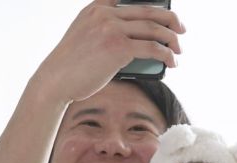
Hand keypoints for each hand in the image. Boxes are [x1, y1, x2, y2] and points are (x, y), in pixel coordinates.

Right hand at [37, 1, 183, 107]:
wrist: (55, 80)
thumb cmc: (71, 67)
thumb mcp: (85, 36)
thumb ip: (105, 30)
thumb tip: (137, 45)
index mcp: (98, 7)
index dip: (152, 3)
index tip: (165, 12)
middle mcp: (106, 13)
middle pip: (148, 10)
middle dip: (170, 20)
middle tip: (181, 29)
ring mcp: (112, 28)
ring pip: (152, 28)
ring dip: (171, 38)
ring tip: (179, 48)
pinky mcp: (118, 47)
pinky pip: (151, 47)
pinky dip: (165, 54)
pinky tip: (171, 61)